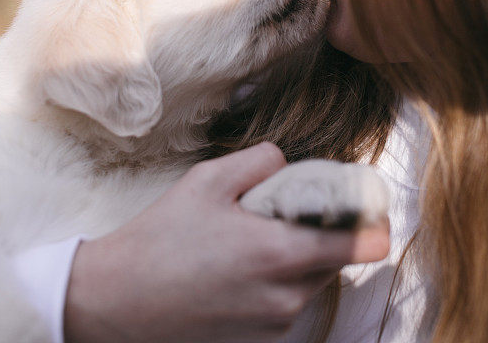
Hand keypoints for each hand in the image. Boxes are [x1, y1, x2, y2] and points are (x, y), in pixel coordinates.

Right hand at [64, 143, 388, 342]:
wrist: (118, 301)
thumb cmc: (163, 237)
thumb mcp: (209, 179)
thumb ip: (263, 161)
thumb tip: (293, 166)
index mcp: (281, 255)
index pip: (366, 244)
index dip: (370, 217)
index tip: (357, 198)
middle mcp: (287, 298)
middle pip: (338, 258)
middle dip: (323, 230)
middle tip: (283, 210)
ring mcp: (274, 327)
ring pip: (313, 280)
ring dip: (297, 255)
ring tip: (250, 237)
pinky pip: (288, 301)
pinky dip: (277, 280)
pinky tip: (236, 266)